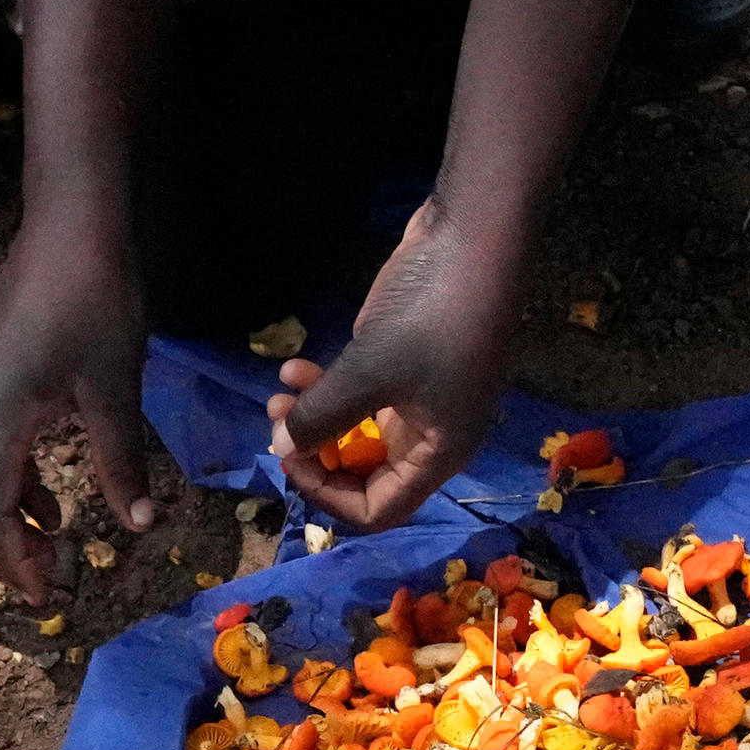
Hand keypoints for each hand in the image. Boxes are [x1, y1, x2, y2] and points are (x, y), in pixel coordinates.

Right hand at [0, 224, 158, 608]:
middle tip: (32, 578)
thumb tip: (140, 527)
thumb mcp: (115, 385)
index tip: (44, 596)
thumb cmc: (95, 297)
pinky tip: (51, 493)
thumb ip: (120, 459)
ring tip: (49, 540)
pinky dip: (8, 481)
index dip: (12, 561)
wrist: (70, 221)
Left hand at [269, 199, 513, 535]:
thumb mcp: (368, 372)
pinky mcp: (406, 366)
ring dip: (315, 418)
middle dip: (315, 454)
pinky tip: (296, 366)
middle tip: (276, 422)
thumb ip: (322, 418)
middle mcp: (429, 439)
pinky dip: (328, 389)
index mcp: (435, 456)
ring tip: (278, 393)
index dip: (328, 496)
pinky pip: (360, 397)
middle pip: (364, 476)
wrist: (473, 239)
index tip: (291, 457)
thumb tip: (283, 448)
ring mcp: (418, 401)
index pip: (377, 510)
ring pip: (356, 434)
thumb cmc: (431, 316)